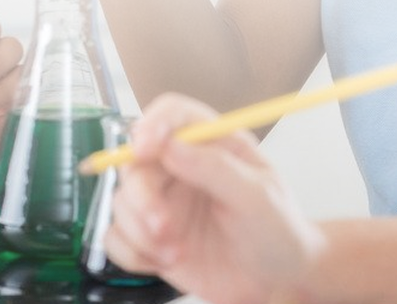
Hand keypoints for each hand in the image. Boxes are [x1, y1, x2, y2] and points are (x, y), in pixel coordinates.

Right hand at [104, 93, 327, 303]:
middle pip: (135, 161)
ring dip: (139, 231)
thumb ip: (216, 168)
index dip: (152, 125)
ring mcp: (164, 203)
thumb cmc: (279, 231)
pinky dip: (132, 253)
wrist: (279, 280)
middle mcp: (182, 168)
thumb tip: (171, 146)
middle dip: (141, 196)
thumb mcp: (259, 196)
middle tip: (161, 225)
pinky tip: (162, 263)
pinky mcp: (151, 236)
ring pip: (121, 202)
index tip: (144, 148)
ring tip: (174, 254)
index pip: (172, 115)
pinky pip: (117, 238)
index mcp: (213, 144)